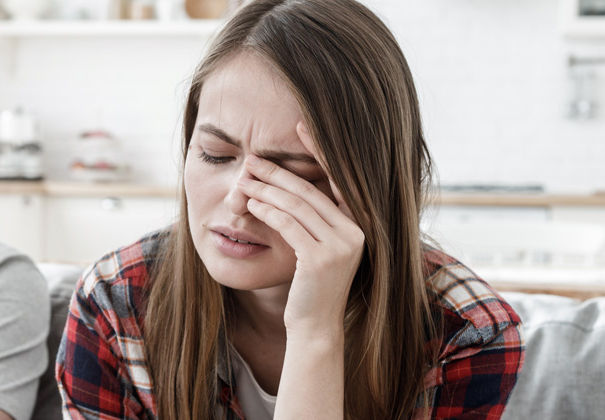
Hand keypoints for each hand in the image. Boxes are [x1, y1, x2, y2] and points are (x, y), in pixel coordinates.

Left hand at [238, 122, 364, 337]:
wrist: (314, 327)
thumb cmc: (311, 287)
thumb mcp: (316, 248)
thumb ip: (313, 219)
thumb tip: (287, 185)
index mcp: (359, 225)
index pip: (338, 179)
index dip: (319, 151)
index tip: (301, 125)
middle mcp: (356, 232)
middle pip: (310, 191)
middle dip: (278, 172)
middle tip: (253, 159)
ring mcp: (341, 246)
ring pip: (296, 206)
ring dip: (266, 190)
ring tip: (244, 180)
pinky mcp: (320, 258)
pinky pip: (288, 224)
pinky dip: (267, 210)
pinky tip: (251, 203)